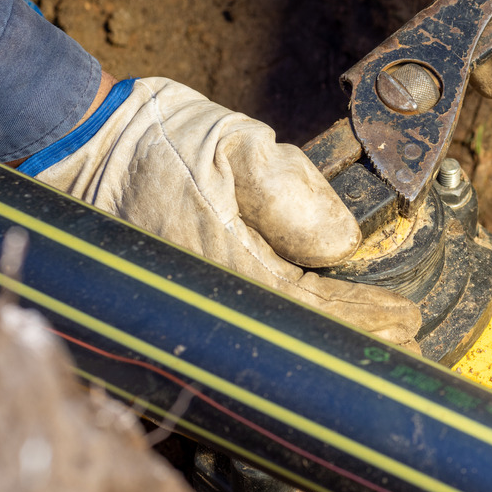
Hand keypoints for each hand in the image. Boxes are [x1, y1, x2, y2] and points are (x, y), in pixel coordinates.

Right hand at [25, 76, 420, 345]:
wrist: (86, 144)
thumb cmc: (161, 140)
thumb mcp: (235, 146)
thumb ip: (291, 190)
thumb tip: (341, 244)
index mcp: (227, 263)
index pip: (311, 307)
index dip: (362, 317)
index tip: (405, 321)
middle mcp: (209, 296)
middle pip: (295, 336)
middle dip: (353, 344)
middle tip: (404, 350)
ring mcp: (190, 303)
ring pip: (272, 338)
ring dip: (324, 343)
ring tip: (376, 348)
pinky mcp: (178, 298)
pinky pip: (245, 326)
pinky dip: (288, 333)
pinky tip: (312, 334)